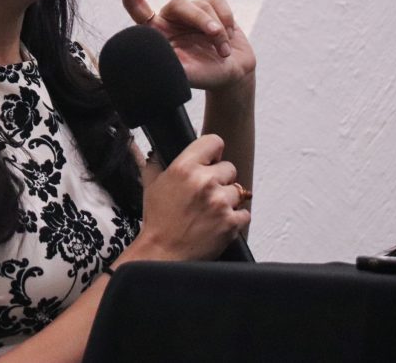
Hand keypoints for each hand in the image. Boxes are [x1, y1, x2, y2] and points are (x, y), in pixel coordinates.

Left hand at [120, 0, 255, 91]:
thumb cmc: (204, 76)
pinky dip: (227, 21)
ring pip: (203, 6)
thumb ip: (171, 66)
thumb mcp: (186, 75)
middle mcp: (171, 18)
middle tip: (215, 34)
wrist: (232, 75)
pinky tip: (229, 38)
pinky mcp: (211, 6)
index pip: (137, 8)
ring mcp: (192, 11)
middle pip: (180, 5)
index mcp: (157, 33)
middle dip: (201, 19)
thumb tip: (154, 61)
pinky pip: (219, 3)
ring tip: (223, 52)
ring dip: (219, 31)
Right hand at [138, 134, 249, 260]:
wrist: (162, 253)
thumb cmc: (158, 221)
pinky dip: (235, 218)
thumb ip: (156, 163)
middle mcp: (204, 181)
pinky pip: (244, 213)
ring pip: (238, 190)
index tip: (211, 161)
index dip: (213, 152)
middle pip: (229, 168)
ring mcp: (220, 203)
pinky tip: (218, 223)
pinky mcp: (231, 223)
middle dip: (220, 180)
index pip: (214, 142)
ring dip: (228, 200)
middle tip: (206, 194)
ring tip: (211, 211)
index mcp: (184, 168)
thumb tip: (157, 150)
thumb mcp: (151, 185)